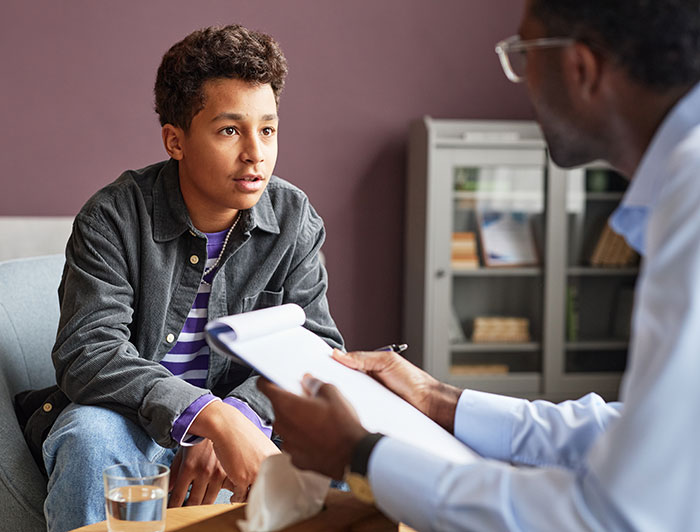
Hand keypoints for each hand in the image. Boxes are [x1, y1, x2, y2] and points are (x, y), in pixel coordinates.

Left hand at [168, 439, 234, 506]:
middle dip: (187, 508)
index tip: (172, 510)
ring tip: (198, 501)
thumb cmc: (197, 438)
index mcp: (189, 467)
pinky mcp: (229, 472)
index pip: (177, 496)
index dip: (173, 506)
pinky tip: (214, 492)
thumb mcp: (182, 453)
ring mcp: (218, 473)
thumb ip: (174, 472)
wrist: (217, 424)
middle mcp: (203, 472)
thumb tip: (168, 489)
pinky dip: (218, 494)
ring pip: (208, 501)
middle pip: (193, 502)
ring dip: (201, 503)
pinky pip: (223, 492)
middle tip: (184, 507)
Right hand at [187, 401, 280, 501]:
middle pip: (266, 489)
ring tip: (241, 496)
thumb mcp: (261, 445)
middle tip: (251, 495)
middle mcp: (268, 467)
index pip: (278, 480)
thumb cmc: (241, 433)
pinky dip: (236, 498)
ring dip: (246, 497)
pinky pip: (240, 496)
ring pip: (253, 494)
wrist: (227, 426)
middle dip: (258, 493)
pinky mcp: (242, 478)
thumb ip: (266, 459)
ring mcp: (255, 474)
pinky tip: (234, 497)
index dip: (269, 487)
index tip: (263, 490)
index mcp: (275, 459)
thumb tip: (265, 472)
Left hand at [257, 375, 368, 479]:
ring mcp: (288, 444)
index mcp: (286, 405)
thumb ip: (314, 384)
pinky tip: (319, 437)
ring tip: (318, 421)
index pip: (263, 386)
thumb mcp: (331, 393)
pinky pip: (294, 443)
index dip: (268, 380)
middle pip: (277, 407)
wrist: (354, 454)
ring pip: (286, 426)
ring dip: (296, 421)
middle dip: (290, 402)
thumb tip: (308, 381)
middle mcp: (282, 425)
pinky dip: (302, 439)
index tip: (274, 380)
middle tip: (308, 400)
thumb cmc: (342, 424)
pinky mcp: (297, 459)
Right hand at [332, 348, 461, 431]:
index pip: (344, 367)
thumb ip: (363, 358)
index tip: (316, 369)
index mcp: (368, 369)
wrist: (429, 404)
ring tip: (330, 401)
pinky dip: (353, 413)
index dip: (331, 368)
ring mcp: (370, 401)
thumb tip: (339, 354)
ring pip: (349, 400)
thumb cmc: (413, 381)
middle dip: (333, 386)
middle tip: (319, 387)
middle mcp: (367, 385)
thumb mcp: (387, 362)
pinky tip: (346, 414)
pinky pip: (359, 413)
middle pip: (344, 385)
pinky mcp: (373, 415)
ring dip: (342, 401)